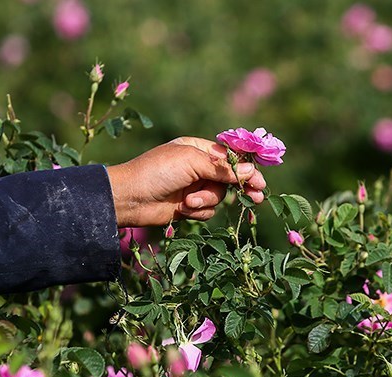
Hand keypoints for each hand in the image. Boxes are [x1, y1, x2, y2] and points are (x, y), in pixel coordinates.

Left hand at [106, 136, 267, 227]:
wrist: (131, 198)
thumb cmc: (157, 172)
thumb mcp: (191, 163)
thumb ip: (222, 169)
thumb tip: (251, 172)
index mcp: (198, 149)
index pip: (230, 156)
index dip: (247, 167)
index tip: (260, 179)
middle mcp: (198, 167)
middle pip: (229, 178)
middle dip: (239, 187)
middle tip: (257, 197)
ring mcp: (194, 187)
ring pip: (218, 196)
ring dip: (206, 200)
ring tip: (188, 201)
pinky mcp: (189, 206)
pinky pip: (207, 210)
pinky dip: (197, 211)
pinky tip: (182, 209)